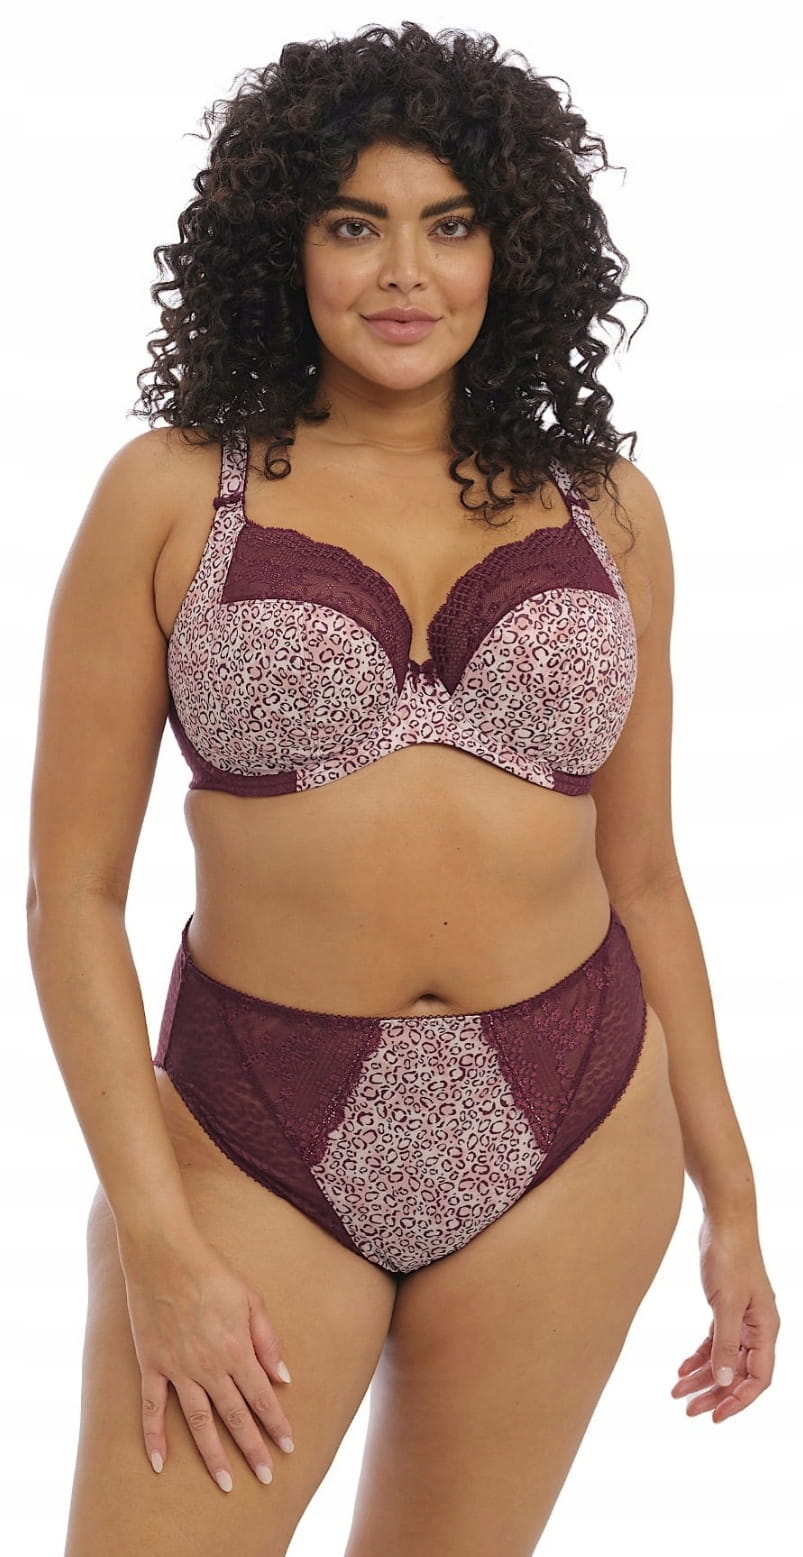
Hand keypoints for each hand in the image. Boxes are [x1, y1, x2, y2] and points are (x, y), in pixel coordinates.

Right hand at [118, 1226, 295, 1490]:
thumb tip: (283, 1377)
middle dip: (252, 1450)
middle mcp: (209, 1367)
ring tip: (225, 1483)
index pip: (262, 1397)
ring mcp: (178, 1368)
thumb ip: (267, 1341)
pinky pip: (152, 1408)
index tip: (288, 1448)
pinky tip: (161, 1463)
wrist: (164, 1254)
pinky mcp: (152, 1364)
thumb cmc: (212, 1271)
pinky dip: (155, 1437)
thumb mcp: (251, 1298)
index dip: (276, 1424)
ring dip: (213, 1455)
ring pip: (198, 1422)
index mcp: (237, 1350)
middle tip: (265, 1478)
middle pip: (234, 1417)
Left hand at [671, 1213, 779, 1422]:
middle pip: (739, 1373)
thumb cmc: (730, 1257)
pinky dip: (699, 1356)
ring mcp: (742, 1318)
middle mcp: (757, 1327)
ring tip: (677, 1393)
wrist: (723, 1221)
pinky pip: (714, 1341)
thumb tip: (723, 1382)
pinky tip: (681, 1369)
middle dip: (714, 1393)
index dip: (738, 1401)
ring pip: (724, 1358)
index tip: (715, 1416)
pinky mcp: (726, 1307)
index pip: (758, 1378)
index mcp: (766, 1329)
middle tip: (689, 1410)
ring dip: (702, 1377)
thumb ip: (726, 1344)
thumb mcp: (726, 1304)